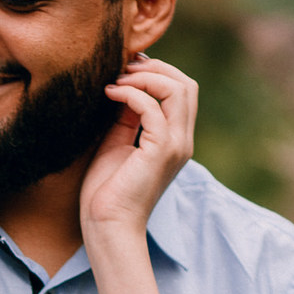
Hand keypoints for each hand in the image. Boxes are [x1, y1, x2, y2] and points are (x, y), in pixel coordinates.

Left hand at [80, 55, 196, 234]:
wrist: (107, 225)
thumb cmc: (107, 190)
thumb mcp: (117, 143)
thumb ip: (125, 116)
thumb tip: (122, 85)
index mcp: (175, 139)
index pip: (182, 91)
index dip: (158, 71)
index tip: (126, 68)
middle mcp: (181, 140)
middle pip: (186, 84)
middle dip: (155, 68)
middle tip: (122, 68)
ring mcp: (175, 145)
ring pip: (178, 89)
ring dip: (145, 77)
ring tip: (116, 80)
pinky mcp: (160, 151)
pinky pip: (152, 107)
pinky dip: (130, 93)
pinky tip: (110, 94)